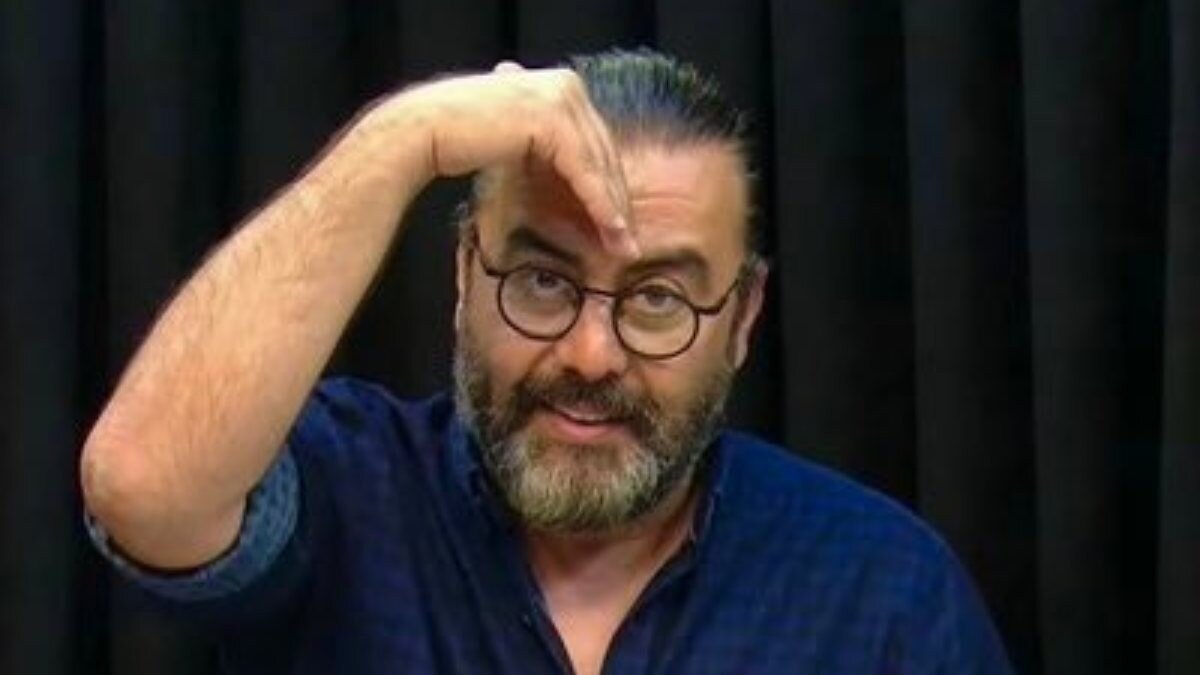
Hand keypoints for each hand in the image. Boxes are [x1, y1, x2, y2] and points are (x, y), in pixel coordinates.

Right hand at [376, 62, 637, 257]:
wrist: (424, 131)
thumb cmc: (460, 140)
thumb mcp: (519, 146)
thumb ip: (547, 153)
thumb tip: (571, 180)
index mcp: (561, 85)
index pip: (595, 144)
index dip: (607, 186)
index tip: (617, 225)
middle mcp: (567, 85)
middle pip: (603, 154)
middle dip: (617, 202)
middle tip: (627, 243)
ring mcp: (562, 98)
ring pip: (599, 164)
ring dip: (614, 210)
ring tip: (622, 247)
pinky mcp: (552, 120)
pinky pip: (585, 171)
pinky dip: (599, 204)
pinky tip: (610, 231)